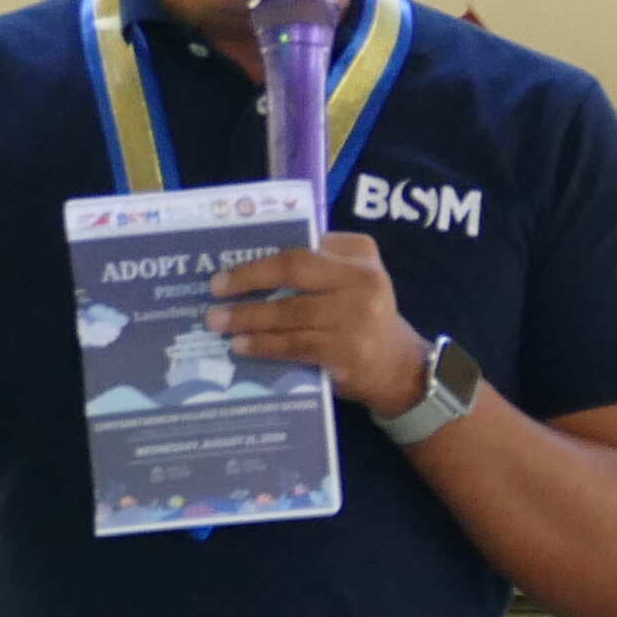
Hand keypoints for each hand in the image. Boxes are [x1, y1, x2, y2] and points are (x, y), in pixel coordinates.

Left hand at [209, 231, 431, 416]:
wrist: (400, 369)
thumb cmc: (364, 320)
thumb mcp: (353, 283)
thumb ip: (318, 270)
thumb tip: (252, 271)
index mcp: (361, 255)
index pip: (303, 247)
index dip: (262, 258)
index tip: (227, 265)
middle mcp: (363, 280)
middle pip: (296, 270)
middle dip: (250, 278)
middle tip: (215, 289)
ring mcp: (357, 317)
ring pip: (291, 311)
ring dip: (249, 317)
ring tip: (218, 322)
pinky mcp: (347, 351)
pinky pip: (295, 344)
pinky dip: (264, 344)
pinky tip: (242, 345)